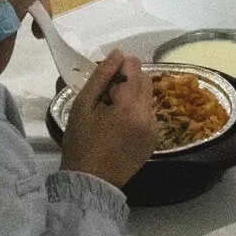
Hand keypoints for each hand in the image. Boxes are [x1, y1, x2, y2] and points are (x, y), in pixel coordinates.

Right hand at [57, 50, 158, 186]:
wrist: (91, 181)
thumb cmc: (81, 142)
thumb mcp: (83, 106)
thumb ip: (101, 77)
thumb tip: (118, 53)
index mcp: (130, 106)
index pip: (134, 68)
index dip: (120, 66)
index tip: (105, 76)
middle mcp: (148, 115)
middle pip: (144, 80)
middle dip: (127, 79)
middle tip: (106, 94)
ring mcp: (154, 129)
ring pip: (148, 96)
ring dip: (133, 95)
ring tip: (111, 110)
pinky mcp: (154, 140)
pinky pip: (149, 114)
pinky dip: (137, 110)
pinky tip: (120, 123)